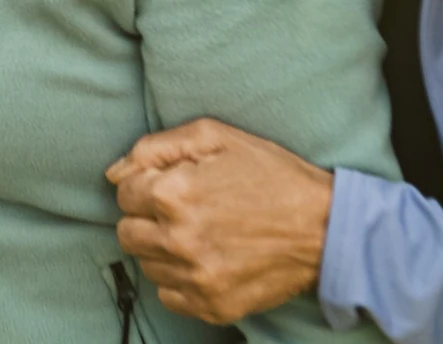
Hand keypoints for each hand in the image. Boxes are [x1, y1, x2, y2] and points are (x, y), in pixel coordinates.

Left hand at [105, 118, 333, 324]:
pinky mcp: (212, 306)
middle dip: (147, 217)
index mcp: (173, 194)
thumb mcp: (217, 137)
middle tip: (182, 210)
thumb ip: (157, 148)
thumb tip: (115, 172)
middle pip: (127, 231)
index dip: (147, 184)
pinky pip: (168, 295)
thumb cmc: (272, 176)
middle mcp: (178, 240)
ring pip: (146, 264)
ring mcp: (195, 278)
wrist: (326, 228)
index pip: (124, 193)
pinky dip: (180, 279)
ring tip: (199, 233)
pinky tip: (206, 259)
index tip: (174, 185)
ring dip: (162, 248)